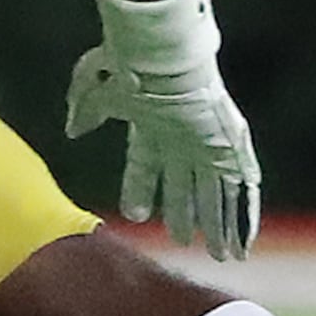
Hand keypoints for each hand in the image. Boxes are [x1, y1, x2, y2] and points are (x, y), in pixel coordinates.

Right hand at [64, 0, 259, 258]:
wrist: (165, 58)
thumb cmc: (129, 70)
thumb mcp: (96, 89)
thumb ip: (86, 109)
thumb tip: (73, 130)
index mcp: (153, 128)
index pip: (145, 168)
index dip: (141, 192)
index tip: (135, 216)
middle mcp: (183, 142)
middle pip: (187, 189)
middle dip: (187, 217)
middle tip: (186, 244)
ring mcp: (209, 148)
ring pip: (215, 197)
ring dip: (218, 228)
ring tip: (221, 257)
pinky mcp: (230, 151)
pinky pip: (239, 192)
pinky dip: (242, 218)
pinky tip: (243, 243)